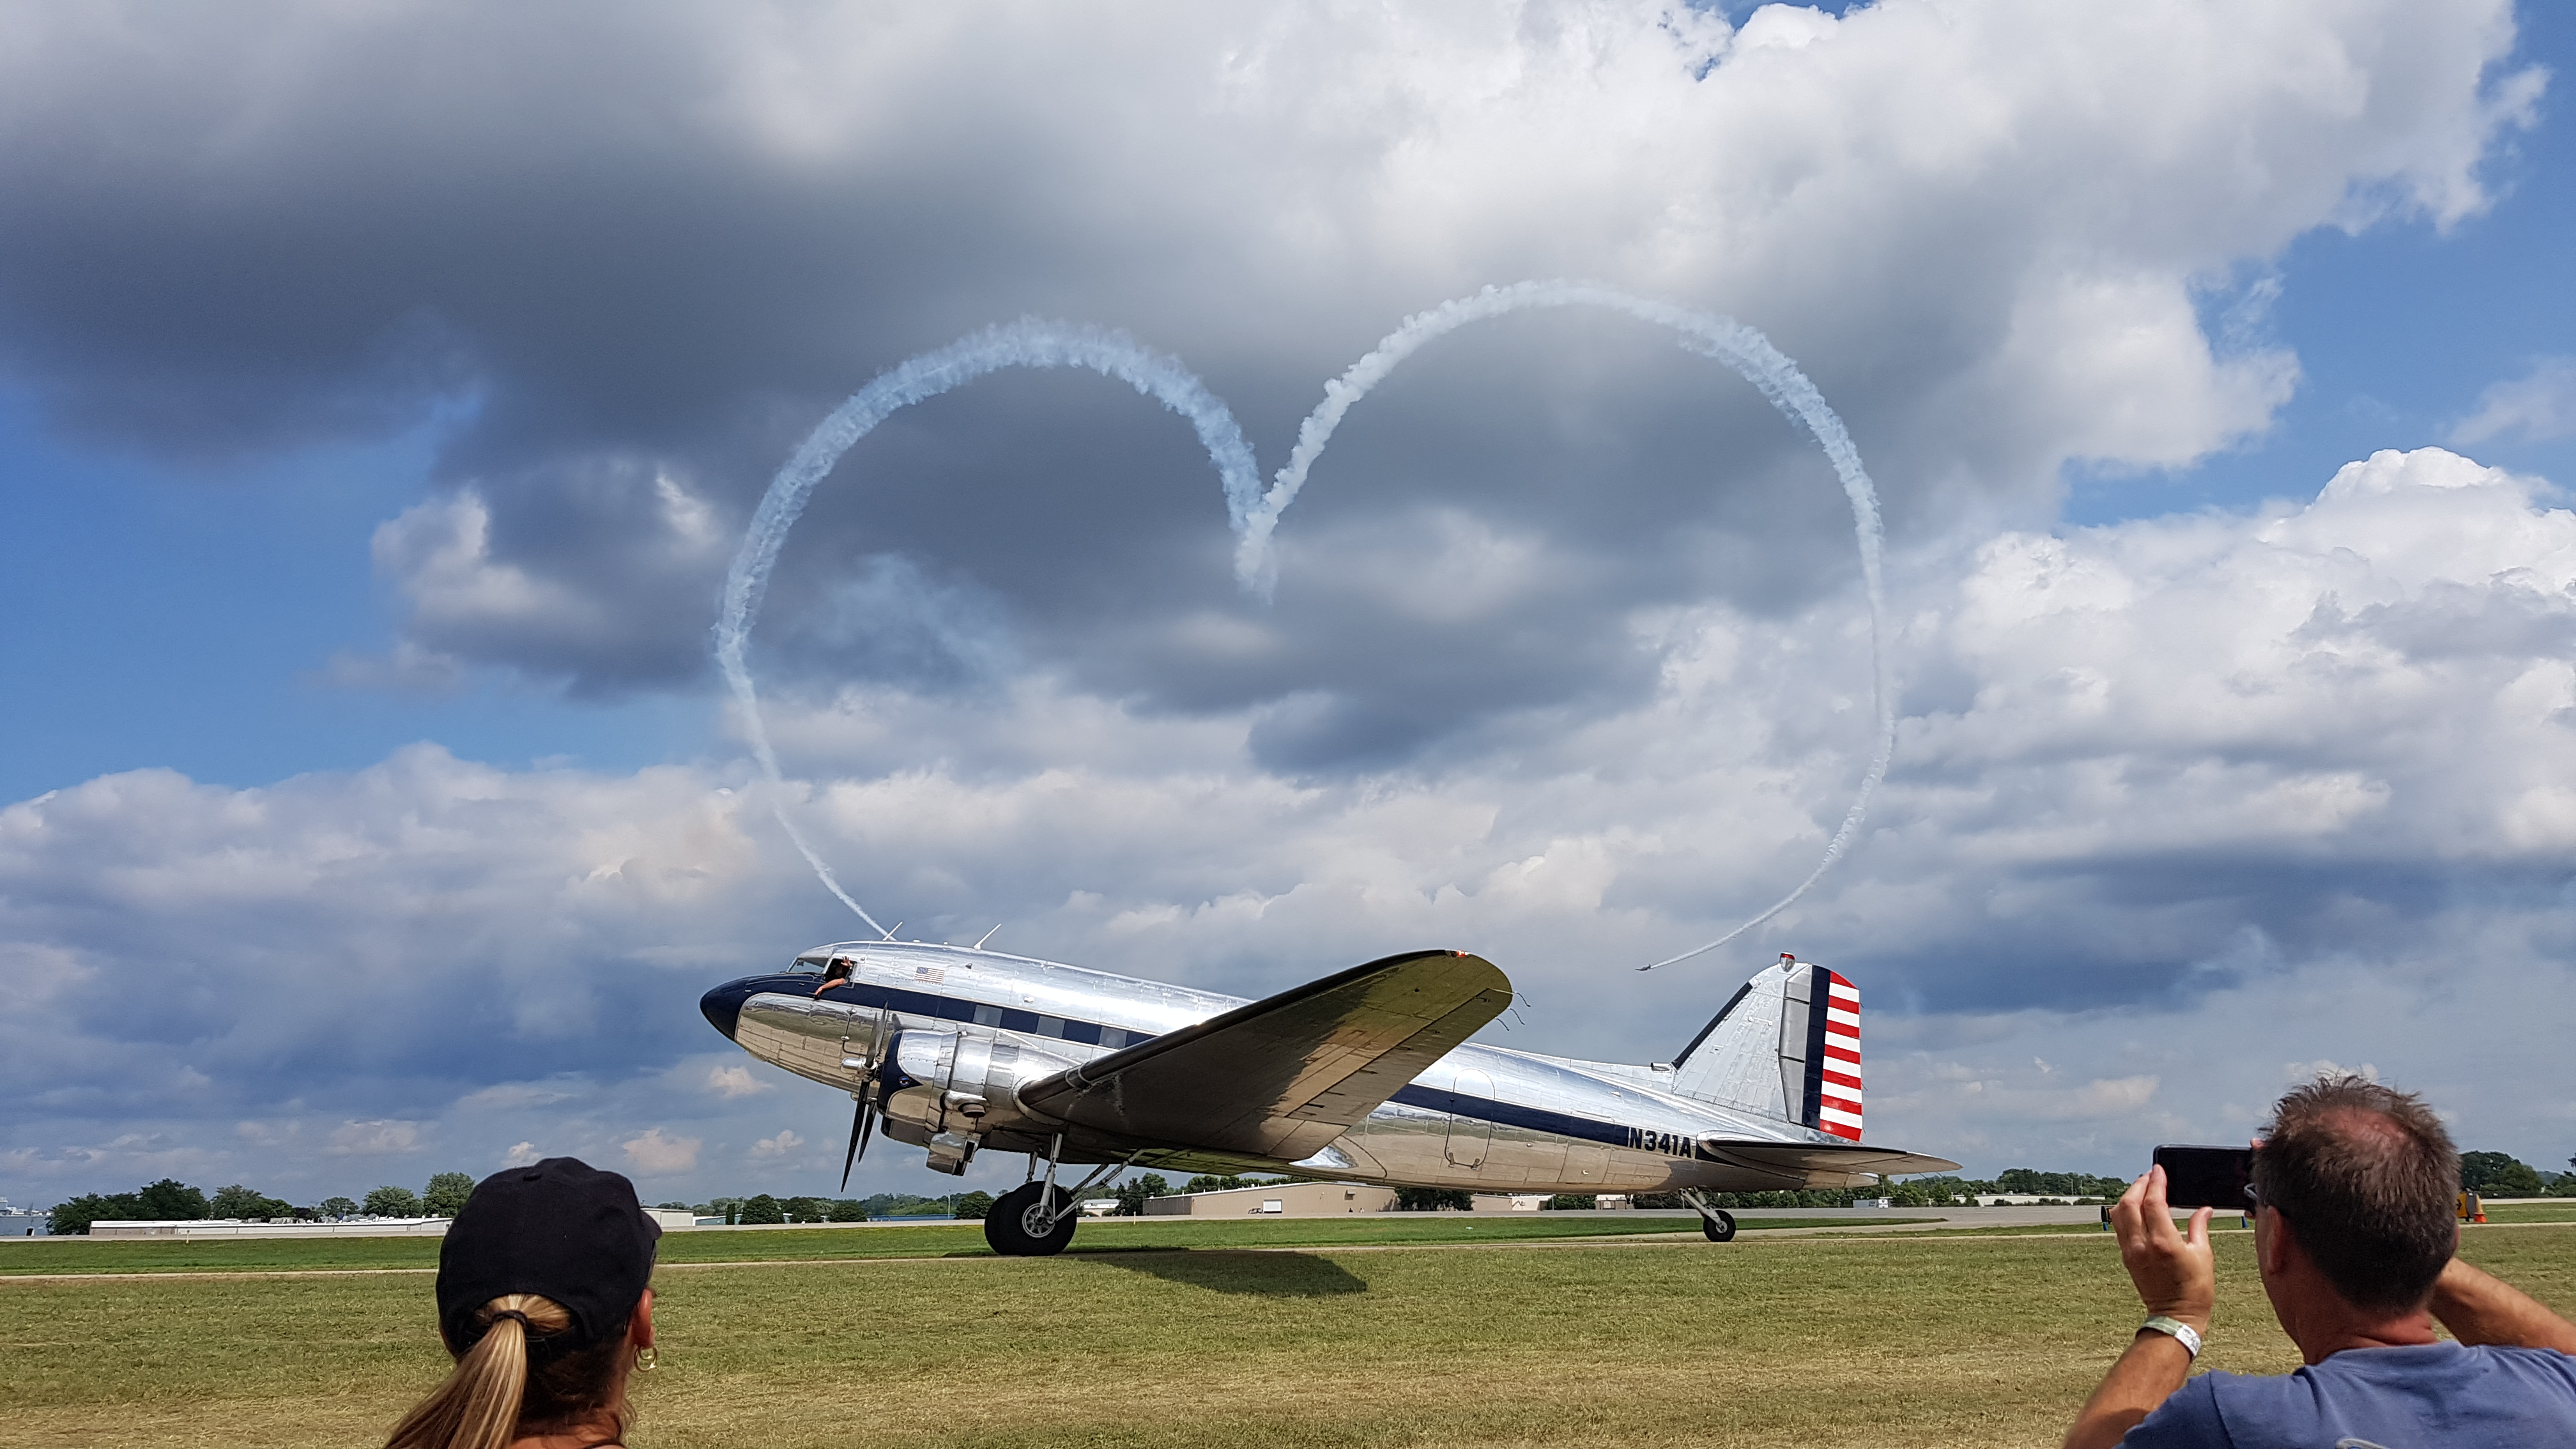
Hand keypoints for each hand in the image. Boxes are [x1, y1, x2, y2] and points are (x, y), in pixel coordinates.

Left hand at [2112, 1165, 2214, 1331]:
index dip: (2156, 1182)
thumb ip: (2200, 1227)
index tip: (2160, 1170)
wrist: (2175, 1317)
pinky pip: (2120, 1227)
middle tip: (2151, 1176)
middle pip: (2130, 1203)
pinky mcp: (2127, 1257)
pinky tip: (2137, 1208)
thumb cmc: (2195, 1290)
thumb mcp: (2204, 1256)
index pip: (2154, 1202)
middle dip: (2139, 1185)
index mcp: (2164, 1243)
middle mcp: (2142, 1245)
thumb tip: (2204, 1209)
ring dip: (2129, 1196)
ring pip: (2119, 1213)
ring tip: (2142, 1188)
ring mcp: (2131, 1251)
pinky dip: (2126, 1212)